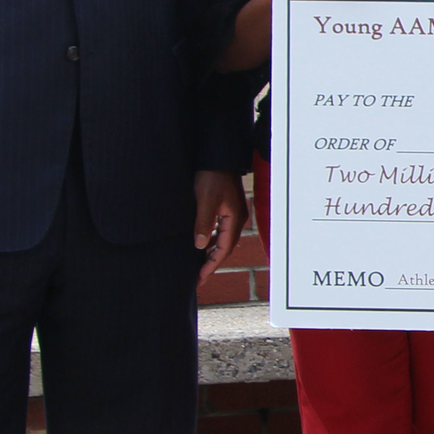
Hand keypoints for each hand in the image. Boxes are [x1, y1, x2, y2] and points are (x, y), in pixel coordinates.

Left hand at [194, 171, 249, 288]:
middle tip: (198, 277)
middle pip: (225, 247)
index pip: (224, 249)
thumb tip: (200, 246)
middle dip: (211, 262)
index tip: (200, 277)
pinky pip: (219, 230)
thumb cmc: (212, 175)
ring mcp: (231, 212)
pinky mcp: (224, 207)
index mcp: (234, 218)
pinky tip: (201, 243)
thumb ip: (204, 223)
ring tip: (198, 264)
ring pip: (222, 239)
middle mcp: (235, 218)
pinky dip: (210, 240)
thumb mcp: (206, 199)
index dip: (211, 264)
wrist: (217, 155)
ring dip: (211, 252)